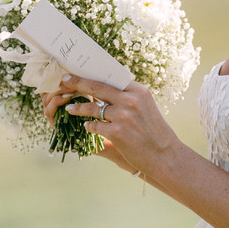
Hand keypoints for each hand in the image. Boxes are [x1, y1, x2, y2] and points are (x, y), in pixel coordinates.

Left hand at [53, 75, 182, 178]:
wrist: (164, 155)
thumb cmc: (154, 131)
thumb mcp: (146, 107)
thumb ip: (128, 96)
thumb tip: (106, 87)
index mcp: (138, 91)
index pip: (110, 78)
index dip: (93, 75)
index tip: (79, 73)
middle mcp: (130, 100)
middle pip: (97, 87)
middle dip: (77, 82)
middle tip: (64, 80)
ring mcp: (123, 116)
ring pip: (92, 107)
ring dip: (78, 108)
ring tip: (70, 108)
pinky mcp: (116, 132)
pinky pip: (94, 126)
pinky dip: (88, 126)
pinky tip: (86, 127)